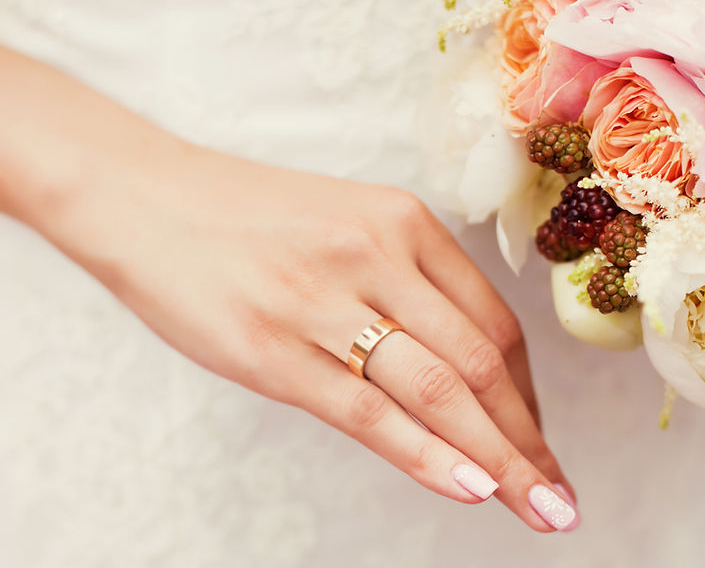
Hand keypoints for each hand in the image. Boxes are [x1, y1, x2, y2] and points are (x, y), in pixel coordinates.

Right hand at [42, 143, 579, 531]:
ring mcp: (325, 302)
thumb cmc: (250, 219)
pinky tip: (471, 488)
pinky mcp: (274, 350)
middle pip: (481, 362)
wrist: (146, 197)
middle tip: (559, 495)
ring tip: (537, 507)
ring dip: (499, 459)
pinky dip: (427, 455)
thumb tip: (457, 372)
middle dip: (529, 439)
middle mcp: (377, 256)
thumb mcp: (347, 226)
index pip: (494, 322)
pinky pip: (369, 412)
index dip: (528, 393)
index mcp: (403, 223)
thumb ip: (404, 286)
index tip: (538, 438)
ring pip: (439, 391)